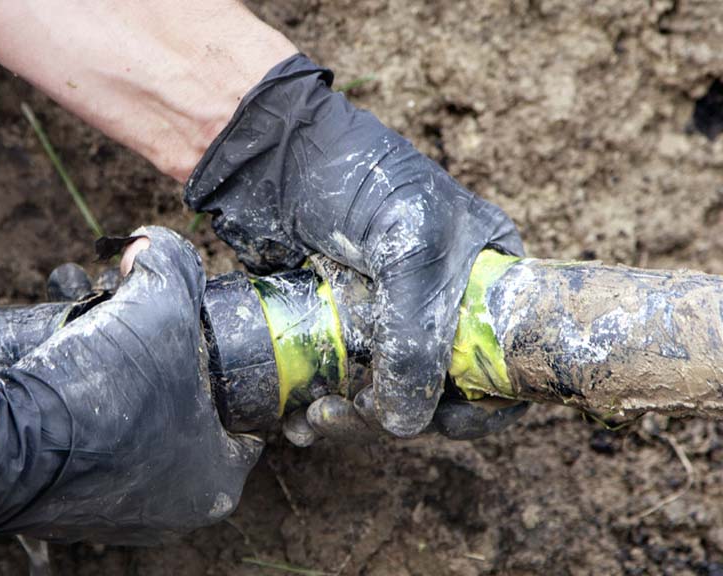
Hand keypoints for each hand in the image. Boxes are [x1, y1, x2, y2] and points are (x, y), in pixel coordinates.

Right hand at [0, 227, 261, 543]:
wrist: (2, 445)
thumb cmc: (99, 392)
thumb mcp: (158, 305)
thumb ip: (172, 264)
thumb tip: (151, 245)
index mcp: (216, 479)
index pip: (243, 422)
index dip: (226, 375)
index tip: (203, 347)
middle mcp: (174, 511)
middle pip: (188, 427)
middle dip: (171, 383)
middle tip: (147, 346)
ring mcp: (120, 519)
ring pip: (139, 442)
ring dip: (127, 405)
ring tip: (105, 362)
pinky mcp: (69, 513)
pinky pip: (94, 459)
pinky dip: (88, 428)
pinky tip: (73, 394)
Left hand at [185, 54, 527, 439]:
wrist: (276, 153)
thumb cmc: (360, 181)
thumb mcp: (409, 248)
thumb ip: (416, 335)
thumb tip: (406, 424)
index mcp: (484, 279)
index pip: (506, 361)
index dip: (485, 404)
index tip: (447, 423)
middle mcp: (441, 306)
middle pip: (440, 391)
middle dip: (399, 415)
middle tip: (351, 415)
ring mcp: (386, 319)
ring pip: (385, 395)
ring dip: (353, 420)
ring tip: (313, 420)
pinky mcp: (336, 328)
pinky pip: (340, 385)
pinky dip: (321, 408)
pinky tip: (297, 418)